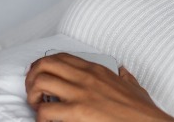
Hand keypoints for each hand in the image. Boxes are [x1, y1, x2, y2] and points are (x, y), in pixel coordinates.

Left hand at [25, 53, 173, 120]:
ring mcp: (81, 93)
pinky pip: (45, 110)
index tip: (42, 77)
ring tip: (39, 107)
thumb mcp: (133, 85)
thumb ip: (125, 76)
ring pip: (40, 82)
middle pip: (45, 64)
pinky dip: (40, 118)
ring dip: (33, 96)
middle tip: (35, 93)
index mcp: (97, 70)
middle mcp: (86, 77)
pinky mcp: (78, 112)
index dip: (44, 65)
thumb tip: (123, 71)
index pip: (61, 57)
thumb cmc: (141, 110)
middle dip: (32, 78)